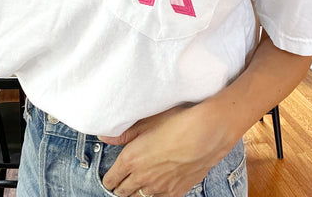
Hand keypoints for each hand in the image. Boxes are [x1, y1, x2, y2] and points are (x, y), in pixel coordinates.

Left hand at [100, 102, 236, 196]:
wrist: (206, 133)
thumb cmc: (177, 122)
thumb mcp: (147, 121)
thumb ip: (124, 133)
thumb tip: (105, 136)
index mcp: (131, 159)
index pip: (111, 179)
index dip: (109, 178)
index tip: (110, 176)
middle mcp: (142, 178)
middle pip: (122, 192)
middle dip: (120, 187)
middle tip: (121, 181)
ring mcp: (160, 188)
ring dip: (136, 193)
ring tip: (137, 186)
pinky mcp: (176, 192)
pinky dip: (154, 195)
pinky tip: (156, 188)